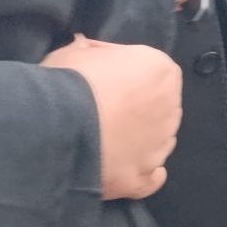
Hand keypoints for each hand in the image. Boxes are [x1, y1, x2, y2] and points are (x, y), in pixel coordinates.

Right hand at [44, 37, 182, 199]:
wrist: (56, 128)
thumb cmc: (68, 81)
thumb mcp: (73, 52)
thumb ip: (89, 52)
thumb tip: (86, 48)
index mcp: (160, 69)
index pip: (148, 69)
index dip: (123, 74)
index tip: (100, 78)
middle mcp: (170, 108)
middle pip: (156, 106)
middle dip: (134, 108)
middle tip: (100, 110)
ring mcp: (159, 146)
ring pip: (156, 141)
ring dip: (138, 140)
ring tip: (105, 140)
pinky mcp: (144, 177)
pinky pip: (151, 178)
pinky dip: (143, 175)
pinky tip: (128, 170)